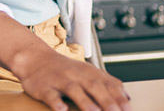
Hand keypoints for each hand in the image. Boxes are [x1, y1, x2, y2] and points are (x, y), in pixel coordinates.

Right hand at [13, 47, 130, 110]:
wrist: (34, 58)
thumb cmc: (64, 70)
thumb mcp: (87, 73)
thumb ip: (107, 84)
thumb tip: (128, 98)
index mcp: (89, 72)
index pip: (108, 83)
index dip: (119, 96)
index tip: (128, 109)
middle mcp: (76, 75)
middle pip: (93, 85)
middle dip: (106, 100)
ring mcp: (59, 80)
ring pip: (73, 89)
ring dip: (85, 101)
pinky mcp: (44, 87)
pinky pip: (50, 95)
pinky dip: (56, 102)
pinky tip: (62, 110)